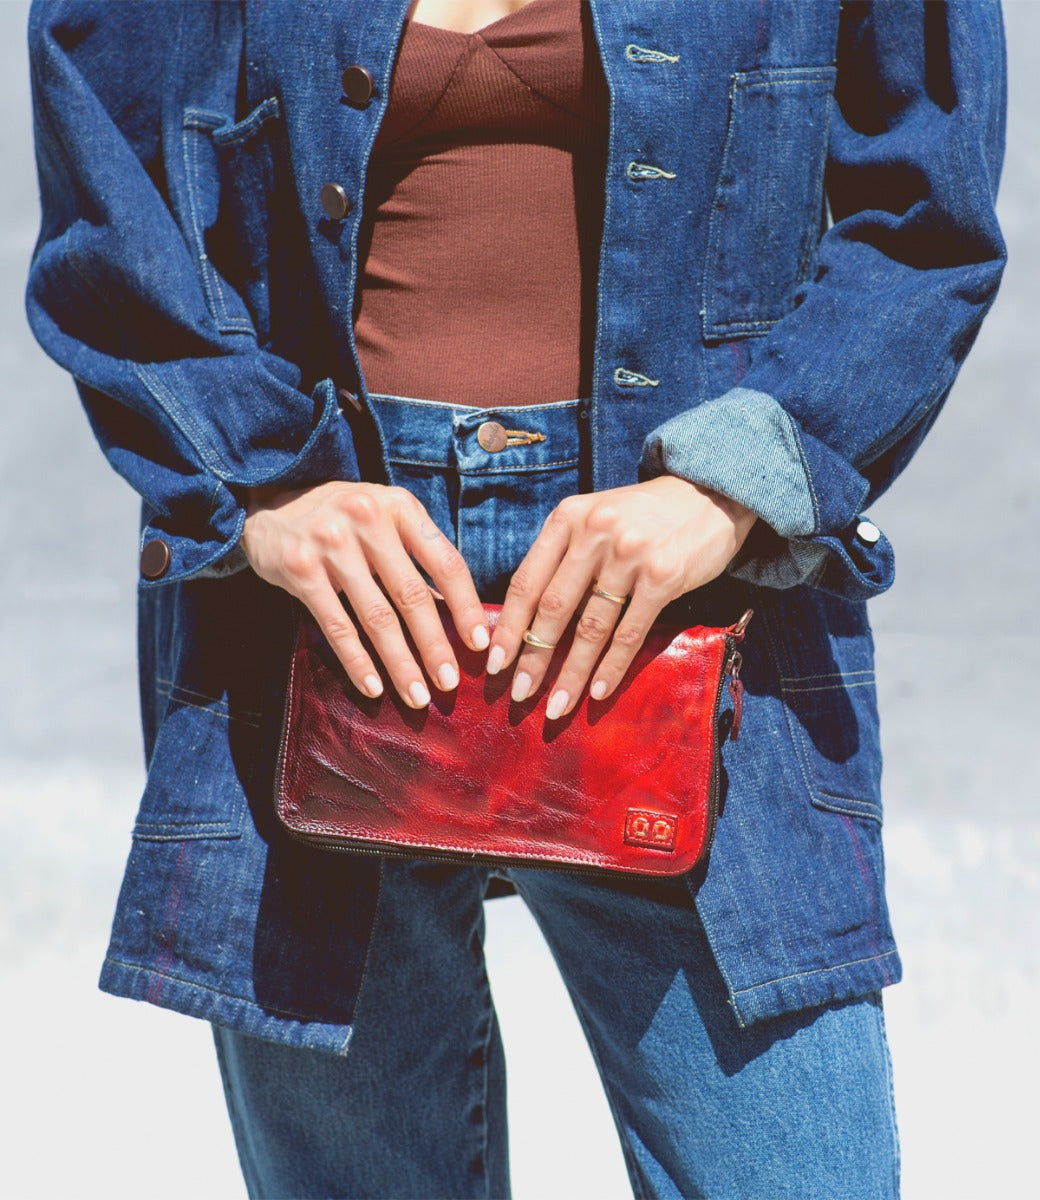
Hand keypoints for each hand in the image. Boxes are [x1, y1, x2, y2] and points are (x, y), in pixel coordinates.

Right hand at [240, 481, 487, 706]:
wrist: (270, 504)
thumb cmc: (342, 519)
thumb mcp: (384, 521)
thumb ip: (414, 559)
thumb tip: (454, 617)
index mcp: (400, 507)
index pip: (446, 563)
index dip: (466, 607)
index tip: (479, 644)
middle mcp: (368, 519)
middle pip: (411, 596)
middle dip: (434, 646)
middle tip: (449, 683)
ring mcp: (331, 543)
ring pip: (376, 617)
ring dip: (400, 663)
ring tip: (417, 696)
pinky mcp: (300, 569)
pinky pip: (337, 626)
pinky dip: (357, 661)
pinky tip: (373, 687)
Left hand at [487, 475, 756, 718]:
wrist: (709, 495)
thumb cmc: (643, 516)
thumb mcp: (593, 518)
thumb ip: (563, 555)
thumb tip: (527, 618)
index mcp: (567, 518)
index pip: (526, 580)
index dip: (508, 627)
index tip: (495, 663)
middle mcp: (594, 532)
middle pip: (553, 608)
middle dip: (533, 658)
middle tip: (519, 694)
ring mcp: (629, 554)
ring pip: (591, 627)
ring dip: (571, 674)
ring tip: (556, 707)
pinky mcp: (662, 575)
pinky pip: (630, 632)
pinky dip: (611, 668)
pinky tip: (597, 693)